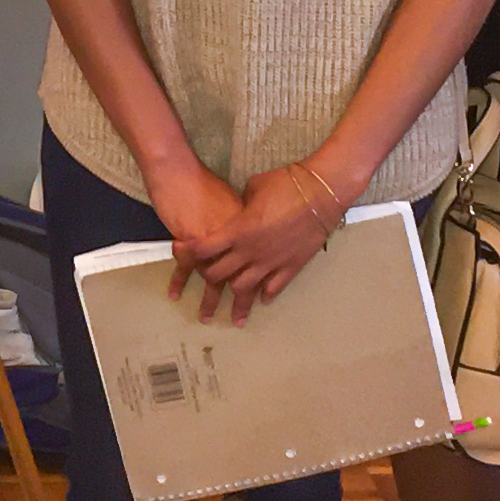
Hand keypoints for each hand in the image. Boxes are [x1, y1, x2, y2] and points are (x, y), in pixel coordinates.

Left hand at [164, 162, 337, 324]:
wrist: (321, 193)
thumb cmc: (285, 184)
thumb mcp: (253, 188)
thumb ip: (239, 206)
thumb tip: (237, 211)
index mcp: (237, 231)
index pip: (203, 248)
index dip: (187, 252)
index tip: (178, 251)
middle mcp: (250, 252)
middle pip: (218, 274)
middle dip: (207, 280)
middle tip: (204, 283)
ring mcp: (271, 262)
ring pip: (244, 289)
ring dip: (236, 301)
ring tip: (232, 316)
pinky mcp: (292, 266)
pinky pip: (274, 287)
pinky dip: (266, 294)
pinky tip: (262, 299)